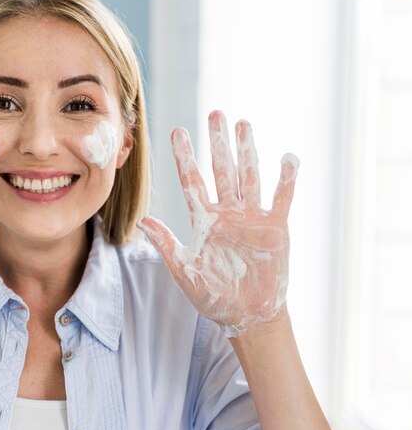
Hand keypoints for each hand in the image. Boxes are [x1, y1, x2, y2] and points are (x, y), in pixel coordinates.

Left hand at [138, 110, 298, 336]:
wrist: (246, 316)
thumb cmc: (214, 296)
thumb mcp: (185, 270)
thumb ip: (166, 244)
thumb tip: (143, 220)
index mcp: (204, 221)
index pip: (191, 181)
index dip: (184, 157)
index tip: (176, 132)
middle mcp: (228, 213)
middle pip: (222, 170)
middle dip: (218, 142)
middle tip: (216, 113)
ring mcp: (253, 218)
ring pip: (249, 177)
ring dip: (247, 151)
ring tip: (244, 124)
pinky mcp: (276, 228)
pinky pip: (281, 199)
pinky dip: (285, 180)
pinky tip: (286, 158)